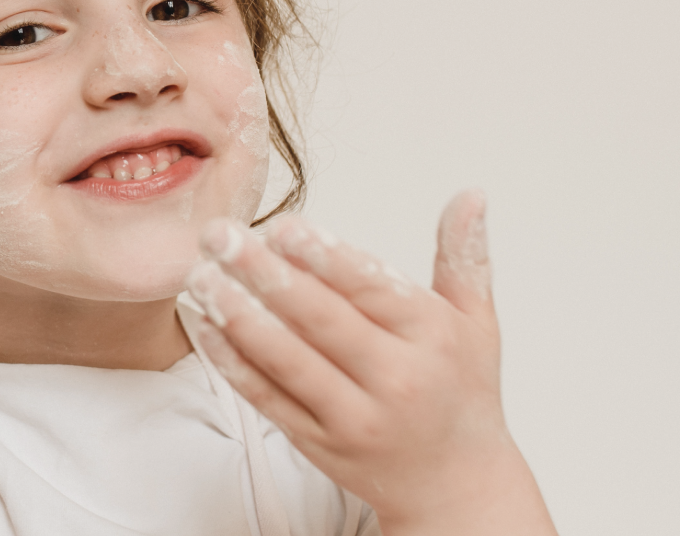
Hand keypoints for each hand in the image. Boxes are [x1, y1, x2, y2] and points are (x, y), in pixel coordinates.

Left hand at [184, 191, 555, 535]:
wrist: (457, 486)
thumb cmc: (462, 392)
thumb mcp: (478, 323)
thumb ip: (464, 256)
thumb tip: (470, 193)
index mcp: (432, 338)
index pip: (371, 288)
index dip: (322, 257)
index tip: (281, 226)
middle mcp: (395, 379)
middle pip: (320, 320)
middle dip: (263, 274)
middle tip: (220, 236)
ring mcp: (354, 417)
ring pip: (286, 361)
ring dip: (237, 314)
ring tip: (201, 275)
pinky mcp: (320, 444)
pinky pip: (268, 398)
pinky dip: (232, 361)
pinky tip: (205, 325)